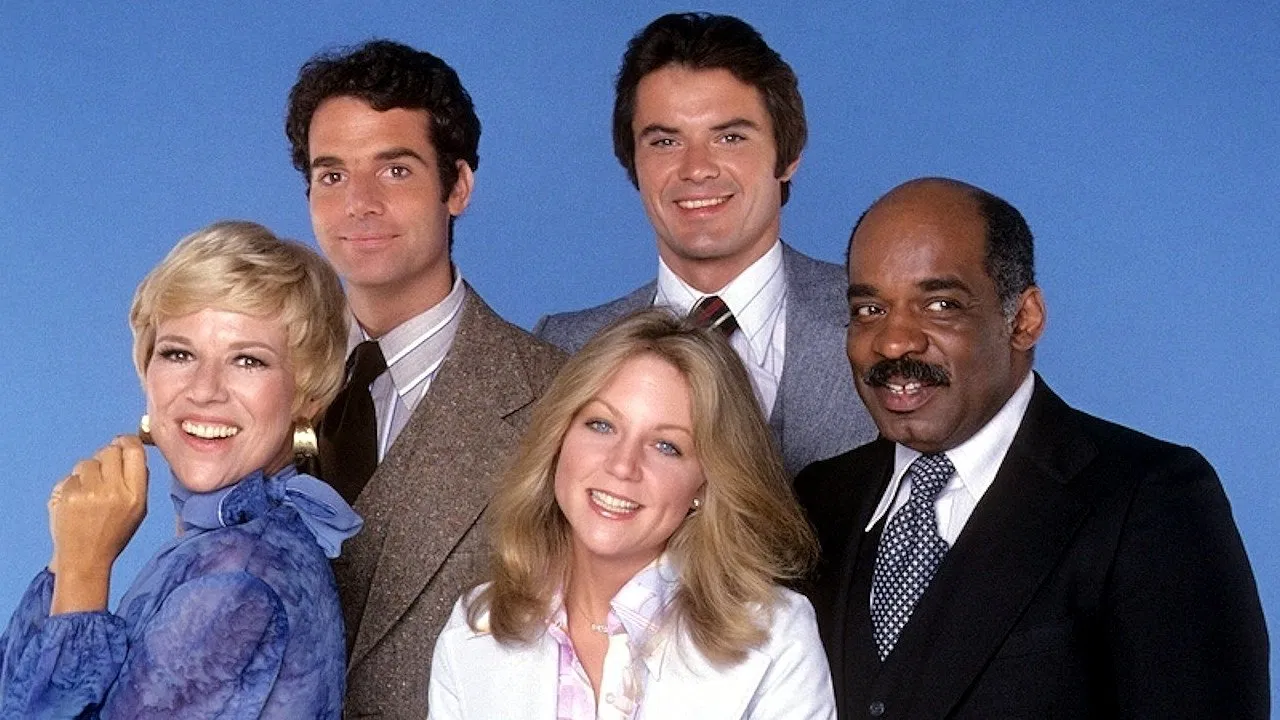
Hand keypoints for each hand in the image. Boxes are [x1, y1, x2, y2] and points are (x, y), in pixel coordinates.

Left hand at [48, 435, 148, 612]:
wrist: (84, 558)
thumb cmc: (113, 534)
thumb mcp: (139, 509)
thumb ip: (137, 480)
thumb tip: (130, 451)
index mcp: (135, 494)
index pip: (133, 451)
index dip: (127, 442)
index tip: (122, 443)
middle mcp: (113, 490)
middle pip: (109, 451)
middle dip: (106, 457)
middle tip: (104, 472)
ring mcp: (88, 492)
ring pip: (87, 462)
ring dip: (87, 472)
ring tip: (88, 492)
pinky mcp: (66, 496)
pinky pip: (70, 477)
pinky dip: (72, 486)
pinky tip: (75, 502)